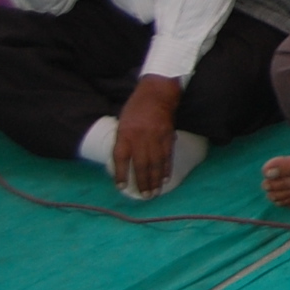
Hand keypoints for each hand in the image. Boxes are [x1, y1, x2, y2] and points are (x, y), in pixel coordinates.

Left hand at [113, 75, 180, 195]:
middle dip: (143, 182)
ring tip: (155, 192)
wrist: (158, 93)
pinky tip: (165, 177)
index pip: (120, 158)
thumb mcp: (123, 122)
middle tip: (145, 196)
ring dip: (155, 179)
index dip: (120, 174)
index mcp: (125, 133)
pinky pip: (167, 155)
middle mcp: (140, 137)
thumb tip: (124, 161)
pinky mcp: (168, 135)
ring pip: (156, 162)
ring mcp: (156, 137)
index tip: (122, 187)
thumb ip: (123, 140)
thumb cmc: (136, 108)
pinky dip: (166, 167)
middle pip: (141, 164)